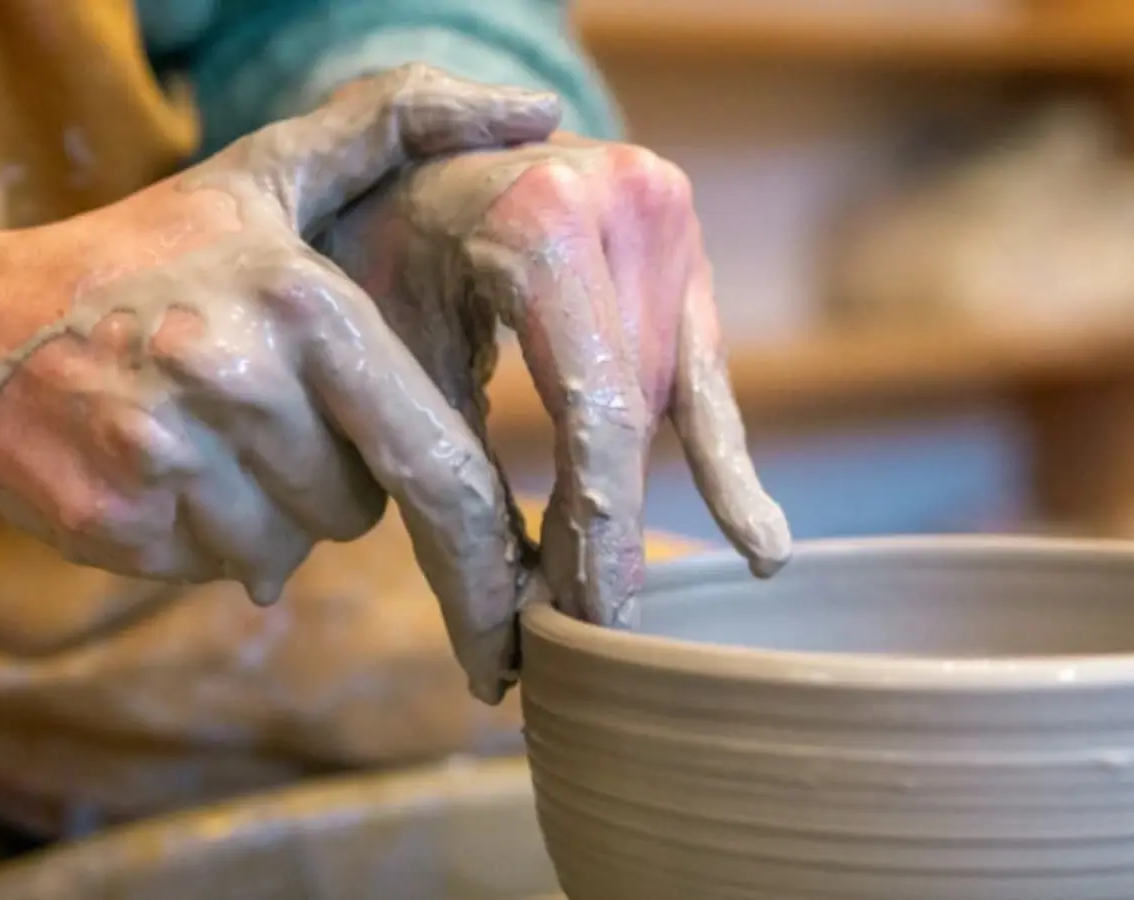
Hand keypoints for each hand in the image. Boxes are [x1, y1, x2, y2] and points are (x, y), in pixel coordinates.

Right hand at [0, 65, 558, 611]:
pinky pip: (222, 569)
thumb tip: (535, 113)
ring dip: (271, 515)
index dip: (462, 505)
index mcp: (301, 302)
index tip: (478, 532)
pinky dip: (209, 539)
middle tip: (280, 421)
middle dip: (338, 483)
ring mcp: (168, 455)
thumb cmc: (149, 254)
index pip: (430, 449)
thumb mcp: (267, 178)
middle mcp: (236, 376)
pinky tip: (171, 473)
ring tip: (215, 440)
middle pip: (358, 506)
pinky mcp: (117, 521)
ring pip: (291, 547)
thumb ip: (396, 130)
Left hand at [319, 133, 791, 697]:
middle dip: (611, 526)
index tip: (589, 623)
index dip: (600, 530)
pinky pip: (703, 367)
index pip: (597, 412)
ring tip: (622, 601)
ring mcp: (665, 214)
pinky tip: (758, 544)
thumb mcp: (393, 353)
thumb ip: (448, 478)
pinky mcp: (681, 239)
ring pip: (670, 398)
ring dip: (640, 498)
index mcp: (541, 218)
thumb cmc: (375, 251)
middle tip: (586, 628)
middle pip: (639, 411)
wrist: (411, 150)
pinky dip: (716, 455)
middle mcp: (624, 202)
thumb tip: (493, 634)